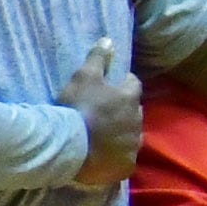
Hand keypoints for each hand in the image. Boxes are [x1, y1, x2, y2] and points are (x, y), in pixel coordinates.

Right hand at [59, 43, 142, 188]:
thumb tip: (109, 39)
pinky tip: (105, 156)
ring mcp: (132, 145)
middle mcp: (136, 121)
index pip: (133, 84)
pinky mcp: (126, 165)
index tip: (114, 84)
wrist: (70, 148)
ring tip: (104, 135)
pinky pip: (125, 159)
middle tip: (106, 112)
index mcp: (128, 98)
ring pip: (131, 135)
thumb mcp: (83, 77)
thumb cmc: (77, 108)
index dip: (124, 83)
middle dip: (124, 110)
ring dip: (121, 133)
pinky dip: (117, 155)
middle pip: (134, 111)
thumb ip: (98, 58)